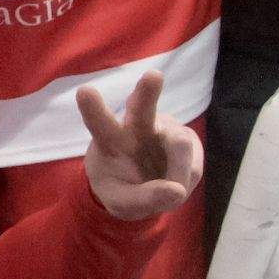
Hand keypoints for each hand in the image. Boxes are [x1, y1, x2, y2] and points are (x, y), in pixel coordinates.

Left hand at [75, 69, 201, 221]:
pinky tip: (176, 180)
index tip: (84, 91)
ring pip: (179, 143)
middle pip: (142, 107)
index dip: (93, 108)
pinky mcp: (186, 138)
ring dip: (179, 173)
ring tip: (172, 191)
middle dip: (148, 92)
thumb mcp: (122, 203)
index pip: (99, 123)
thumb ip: (144, 199)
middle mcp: (136, 127)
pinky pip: (193, 161)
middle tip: (153, 76)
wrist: (143, 184)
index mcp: (109, 140)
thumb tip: (177, 190)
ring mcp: (164, 129)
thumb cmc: (122, 187)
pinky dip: (185, 179)